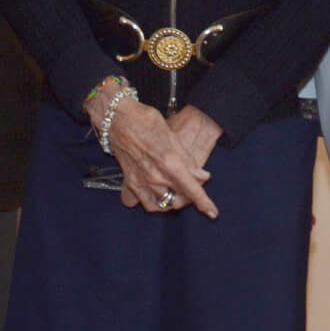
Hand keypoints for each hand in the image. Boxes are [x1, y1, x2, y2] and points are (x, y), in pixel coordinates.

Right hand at [100, 93, 215, 218]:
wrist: (117, 117)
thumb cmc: (146, 120)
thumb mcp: (172, 136)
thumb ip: (188, 160)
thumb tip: (202, 176)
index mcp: (170, 164)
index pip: (192, 190)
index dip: (204, 203)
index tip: (212, 213)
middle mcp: (155, 177)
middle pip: (177, 201)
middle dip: (186, 198)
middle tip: (188, 187)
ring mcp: (140, 181)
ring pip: (158, 206)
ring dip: (166, 202)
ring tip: (170, 192)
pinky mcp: (128, 181)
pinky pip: (134, 201)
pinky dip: (142, 200)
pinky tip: (149, 192)